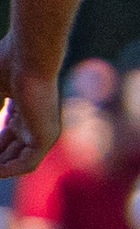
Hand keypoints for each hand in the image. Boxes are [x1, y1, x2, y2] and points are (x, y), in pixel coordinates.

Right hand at [0, 33, 58, 178]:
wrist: (28, 58)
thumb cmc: (5, 64)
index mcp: (23, 109)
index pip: (5, 135)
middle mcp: (34, 122)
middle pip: (10, 149)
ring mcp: (41, 131)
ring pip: (17, 159)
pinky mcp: (46, 138)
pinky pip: (27, 164)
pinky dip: (8, 170)